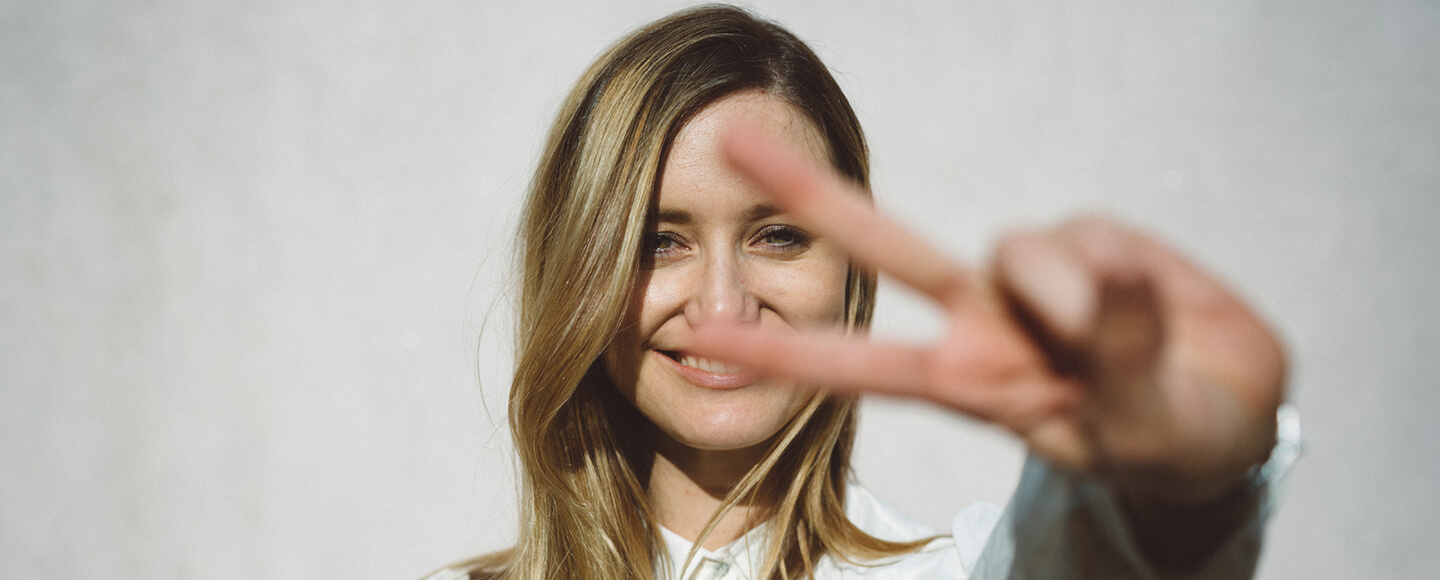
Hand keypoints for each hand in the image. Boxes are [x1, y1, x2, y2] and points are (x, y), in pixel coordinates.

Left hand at [691, 124, 1285, 503]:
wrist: (1227, 418)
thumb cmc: (1158, 439)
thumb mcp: (1132, 428)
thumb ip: (1109, 355)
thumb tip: (1082, 271)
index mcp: (966, 380)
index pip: (856, 364)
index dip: (779, 352)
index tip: (702, 337)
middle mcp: (982, 317)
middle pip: (882, 246)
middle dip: (808, 193)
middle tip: (728, 137)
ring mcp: (1033, 276)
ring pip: (1022, 250)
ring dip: (1079, 302)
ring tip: (1135, 350)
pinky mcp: (1092, 240)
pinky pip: (1099, 240)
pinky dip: (1134, 280)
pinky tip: (1159, 308)